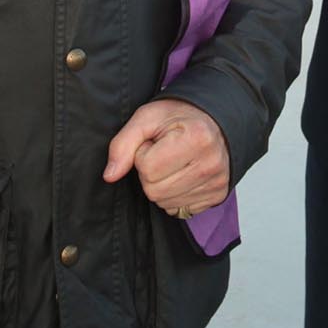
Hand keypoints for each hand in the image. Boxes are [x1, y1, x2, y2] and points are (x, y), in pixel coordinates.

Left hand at [103, 98, 230, 219]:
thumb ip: (123, 144)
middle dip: (150, 174)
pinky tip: (182, 176)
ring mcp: (216, 183)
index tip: (155, 143)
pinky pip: (180, 210)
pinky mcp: (217, 196)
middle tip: (163, 154)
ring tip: (173, 164)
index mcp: (196, 138)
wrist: (214, 121)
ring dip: (161, 186)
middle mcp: (211, 164)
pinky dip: (174, 196)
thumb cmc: (179, 117)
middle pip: (155, 191)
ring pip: (165, 203)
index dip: (143, 155)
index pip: (147, 169)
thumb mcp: (147, 118)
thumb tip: (110, 175)